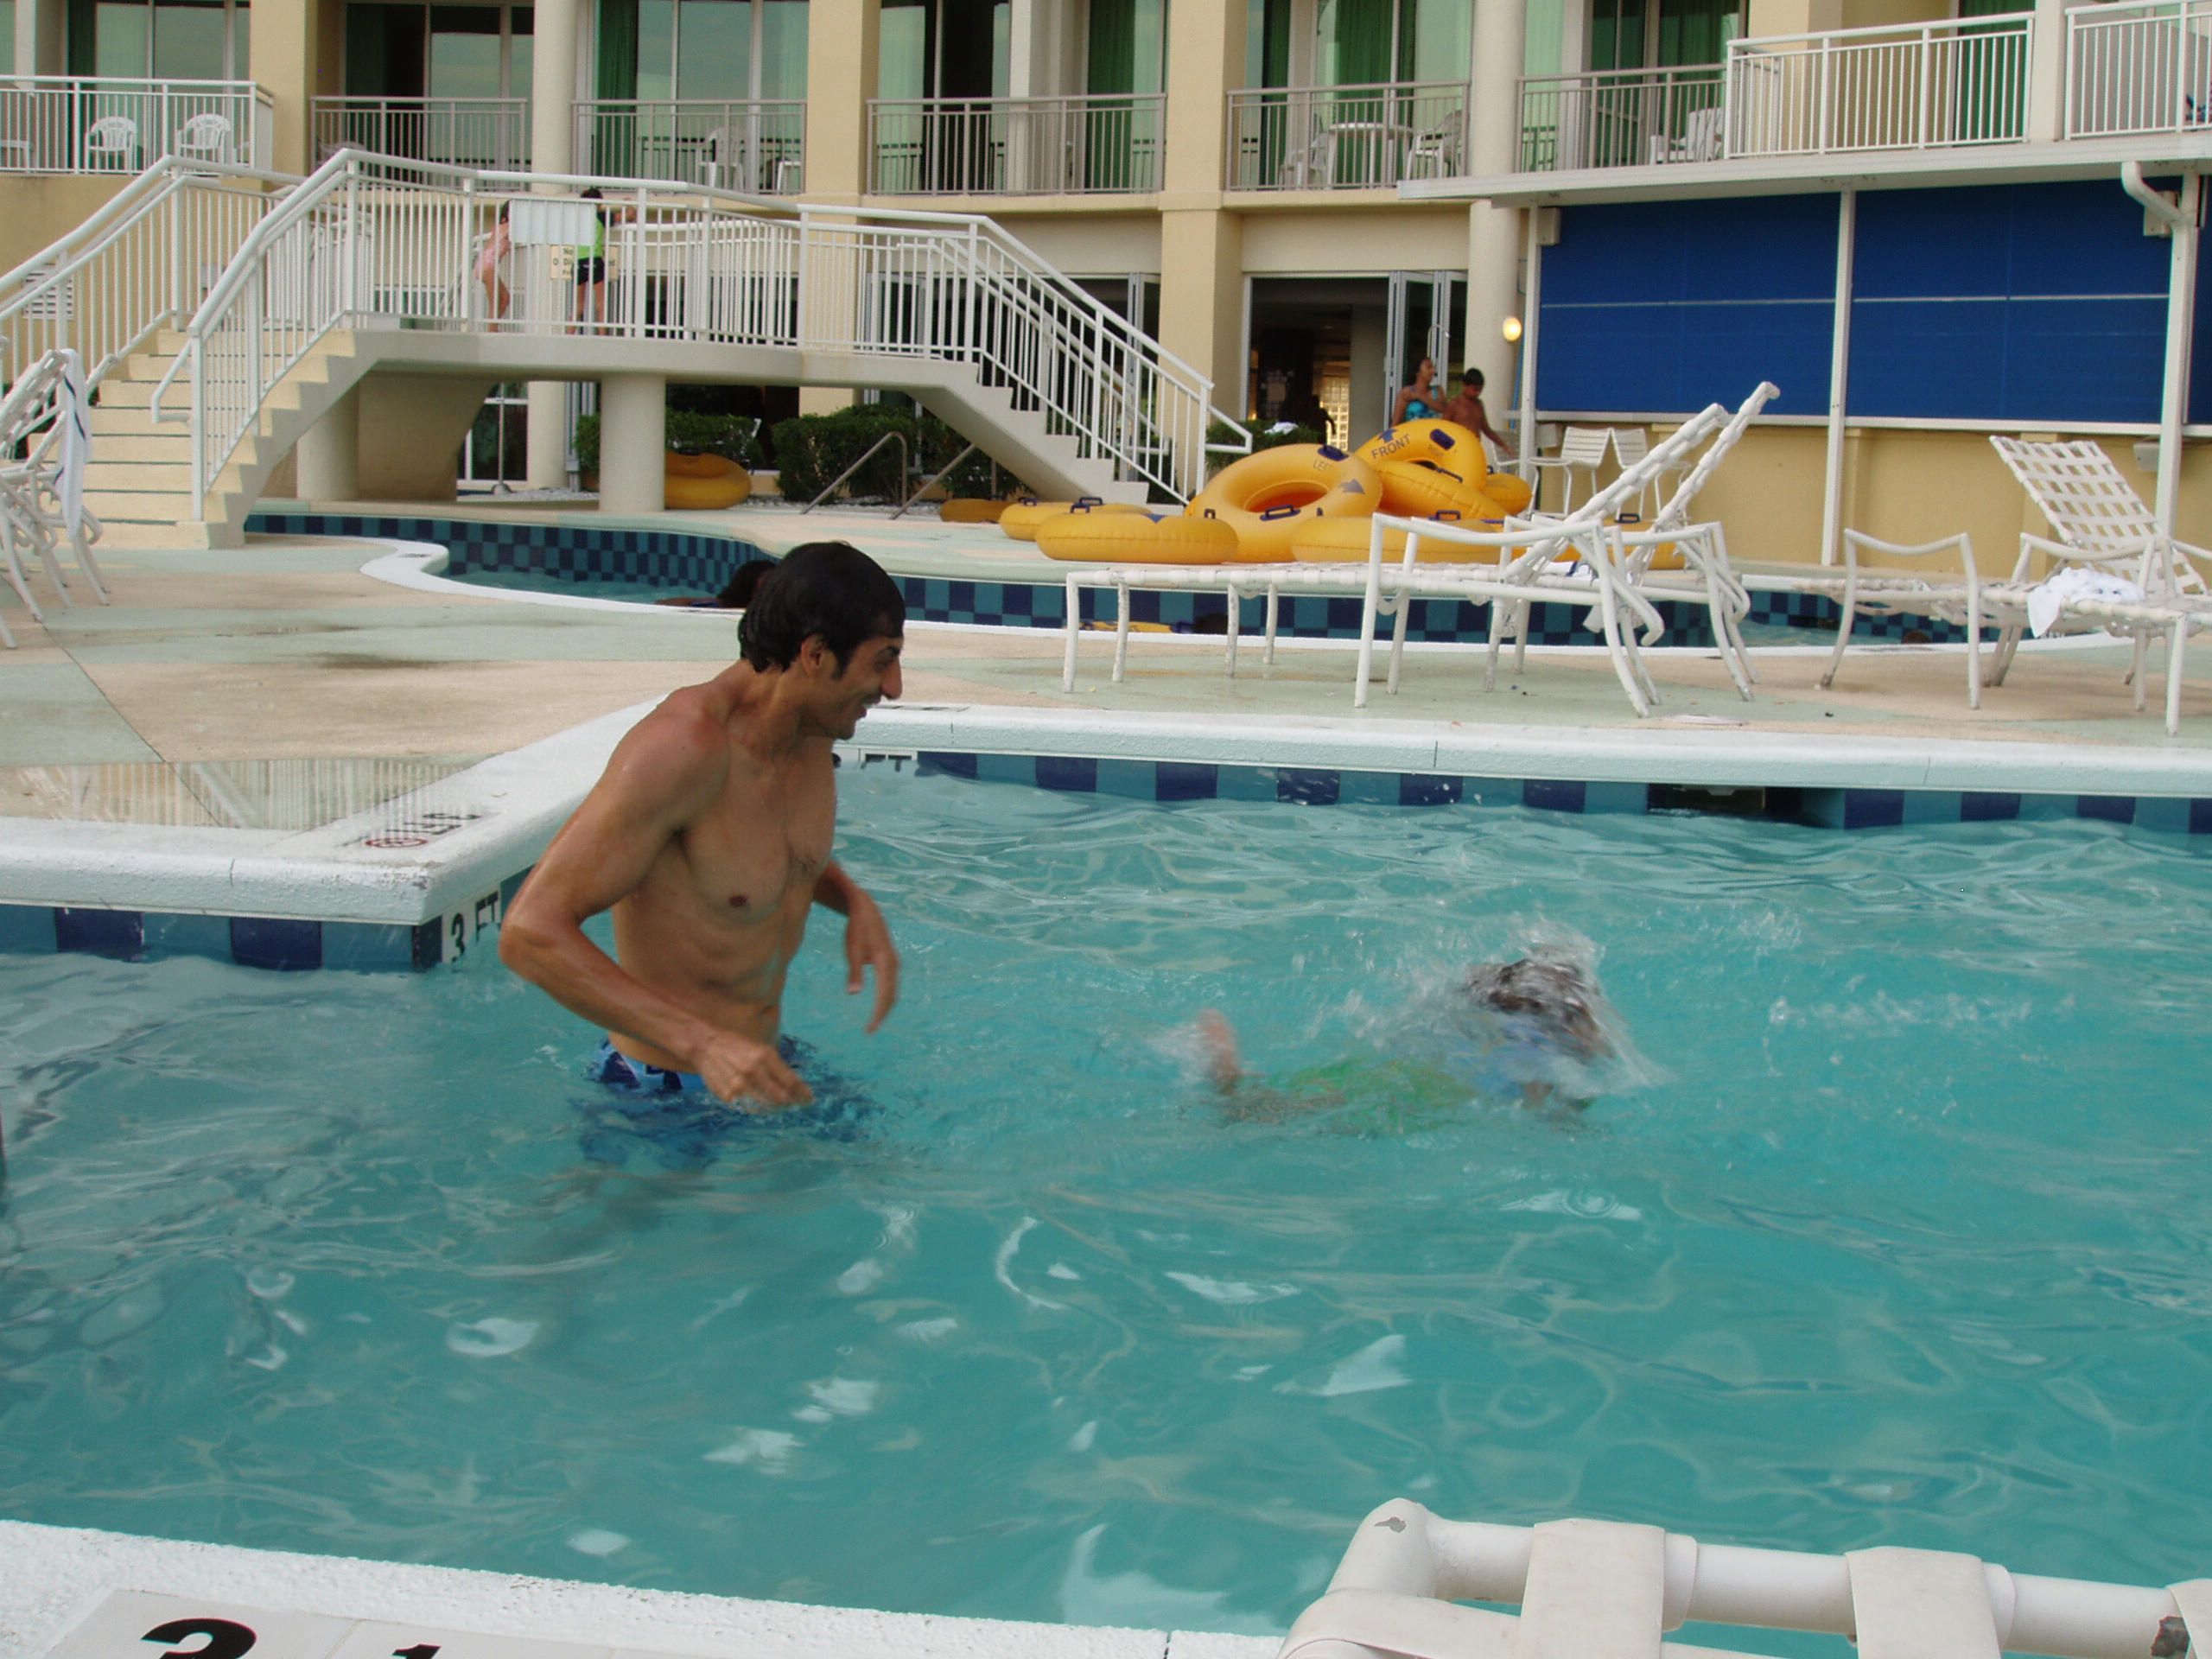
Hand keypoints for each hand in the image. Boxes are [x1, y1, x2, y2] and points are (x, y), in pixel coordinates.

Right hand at [697, 1031, 812, 1112]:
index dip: (803, 1093)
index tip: (810, 1100)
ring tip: (781, 1107)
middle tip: (797, 1105)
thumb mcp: (761, 1049)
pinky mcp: (728, 1096)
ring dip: (777, 1108)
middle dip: (792, 1103)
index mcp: (765, 1056)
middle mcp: (753, 1071)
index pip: (791, 1081)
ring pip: (766, 1106)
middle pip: (781, 1097)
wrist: (706, 1046)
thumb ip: (777, 1066)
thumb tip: (795, 1085)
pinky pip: (749, 1107)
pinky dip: (759, 1108)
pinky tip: (763, 1106)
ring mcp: (740, 1085)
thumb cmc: (738, 1046)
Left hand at [844, 892, 899, 1032]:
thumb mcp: (852, 949)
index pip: (885, 995)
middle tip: (870, 1030)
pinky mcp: (890, 961)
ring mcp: (893, 962)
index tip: (870, 1028)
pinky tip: (877, 1005)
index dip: (878, 1014)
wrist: (865, 908)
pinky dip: (885, 997)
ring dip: (885, 1007)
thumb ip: (854, 972)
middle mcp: (894, 964)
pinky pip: (890, 984)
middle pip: (892, 996)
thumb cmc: (856, 928)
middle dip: (882, 1014)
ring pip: (892, 991)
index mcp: (885, 963)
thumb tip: (853, 994)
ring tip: (873, 1021)